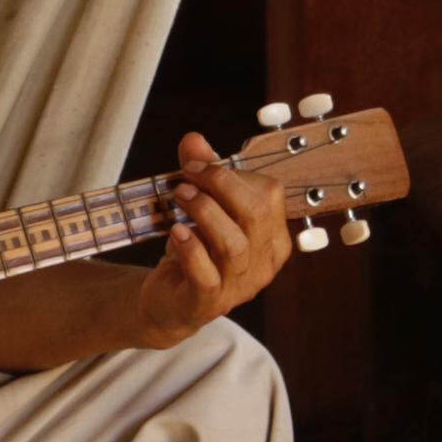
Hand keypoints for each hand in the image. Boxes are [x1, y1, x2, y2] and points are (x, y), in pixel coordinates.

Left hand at [124, 134, 292, 347]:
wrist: (169, 301)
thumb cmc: (194, 252)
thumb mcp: (200, 208)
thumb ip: (201, 172)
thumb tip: (194, 139)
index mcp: (273, 237)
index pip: (269, 194)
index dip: (233, 174)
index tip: (197, 166)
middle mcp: (263, 263)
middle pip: (256, 215)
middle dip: (220, 186)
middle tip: (188, 177)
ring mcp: (239, 286)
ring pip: (234, 244)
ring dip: (204, 212)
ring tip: (179, 198)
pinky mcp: (209, 301)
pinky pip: (207, 274)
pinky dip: (191, 248)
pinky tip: (177, 232)